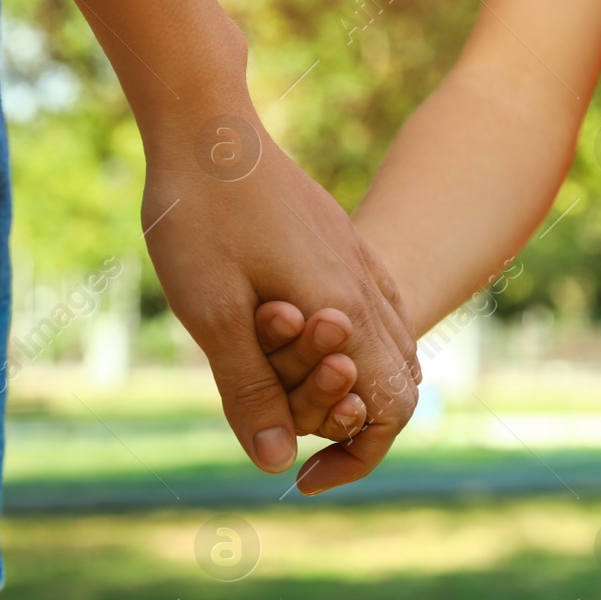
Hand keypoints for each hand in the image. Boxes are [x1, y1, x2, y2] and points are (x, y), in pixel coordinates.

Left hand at [140, 98, 419, 492]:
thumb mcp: (212, 313)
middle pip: (400, 384)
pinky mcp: (345, 243)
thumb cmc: (200, 216)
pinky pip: (376, 308)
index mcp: (343, 312)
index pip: (391, 409)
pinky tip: (305, 340)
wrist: (205, 124)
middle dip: (349, 420)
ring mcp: (362, 261)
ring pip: (393, 345)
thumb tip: (277, 464)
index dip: (356, 456)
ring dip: (350, 381)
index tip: (304, 475)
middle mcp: (367, 289)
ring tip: (289, 389)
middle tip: (282, 422)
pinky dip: (354, 344)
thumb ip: (250, 390)